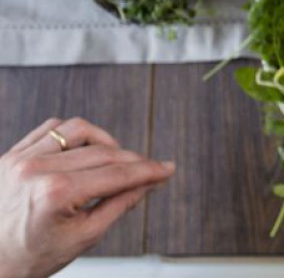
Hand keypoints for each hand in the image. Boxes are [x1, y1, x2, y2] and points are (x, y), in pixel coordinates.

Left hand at [0, 118, 174, 277]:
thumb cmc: (28, 257)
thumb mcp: (84, 237)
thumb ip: (119, 205)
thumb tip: (146, 184)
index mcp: (56, 193)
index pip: (117, 174)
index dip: (148, 171)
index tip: (166, 169)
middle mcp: (36, 170)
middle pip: (103, 152)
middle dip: (133, 160)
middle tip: (148, 170)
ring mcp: (20, 160)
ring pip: (78, 130)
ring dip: (104, 140)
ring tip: (113, 157)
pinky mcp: (10, 156)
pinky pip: (50, 128)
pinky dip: (73, 134)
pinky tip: (83, 148)